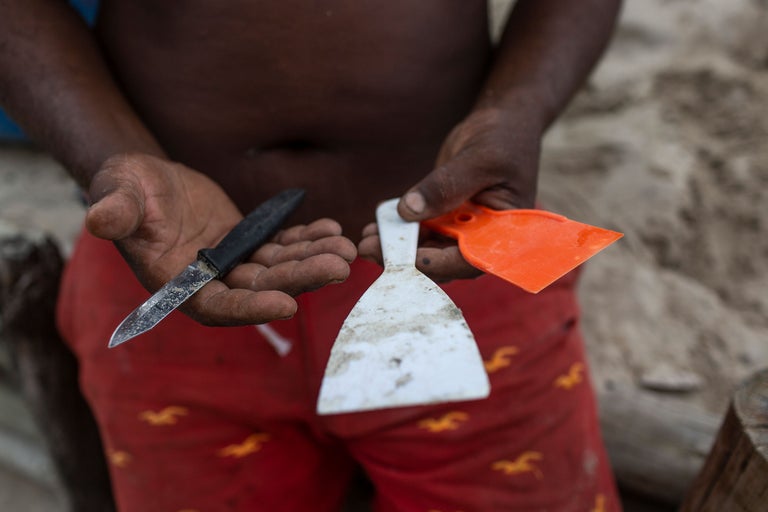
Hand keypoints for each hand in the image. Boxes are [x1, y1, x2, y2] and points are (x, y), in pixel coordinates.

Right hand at [85, 153, 356, 324]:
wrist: (146, 178)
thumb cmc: (125, 188)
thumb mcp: (117, 193)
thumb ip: (116, 210)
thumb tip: (99, 219)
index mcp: (177, 285)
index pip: (218, 306)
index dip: (251, 308)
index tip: (288, 305)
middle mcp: (209, 282)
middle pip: (262, 289)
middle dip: (300, 278)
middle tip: (339, 266)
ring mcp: (231, 264)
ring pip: (279, 269)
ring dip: (312, 259)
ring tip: (346, 247)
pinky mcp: (247, 245)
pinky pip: (282, 247)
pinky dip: (306, 240)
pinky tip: (331, 228)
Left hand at [360, 103, 543, 280]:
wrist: (502, 121)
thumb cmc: (503, 138)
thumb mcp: (478, 159)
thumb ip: (446, 186)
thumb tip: (408, 211)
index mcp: (505, 231)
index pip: (472, 260)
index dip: (441, 265)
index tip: (409, 258)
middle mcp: (483, 235)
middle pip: (444, 260)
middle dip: (408, 259)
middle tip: (372, 249)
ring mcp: (462, 227)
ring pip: (427, 248)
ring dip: (397, 248)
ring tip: (367, 240)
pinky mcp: (445, 216)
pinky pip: (420, 230)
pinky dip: (399, 231)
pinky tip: (374, 228)